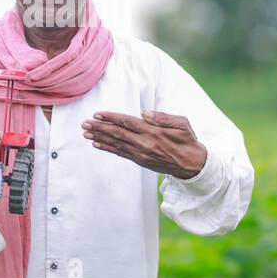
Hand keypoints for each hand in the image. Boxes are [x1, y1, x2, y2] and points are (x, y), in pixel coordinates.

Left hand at [81, 111, 206, 179]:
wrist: (192, 165)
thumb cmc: (187, 140)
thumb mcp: (181, 124)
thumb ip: (162, 117)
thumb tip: (144, 113)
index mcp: (153, 132)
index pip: (127, 122)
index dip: (111, 118)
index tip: (97, 114)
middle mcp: (144, 143)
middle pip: (117, 133)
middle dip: (99, 128)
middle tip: (84, 123)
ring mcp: (141, 154)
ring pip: (116, 144)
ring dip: (99, 138)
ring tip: (85, 133)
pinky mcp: (140, 161)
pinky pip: (120, 153)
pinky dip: (108, 148)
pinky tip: (97, 144)